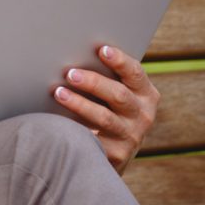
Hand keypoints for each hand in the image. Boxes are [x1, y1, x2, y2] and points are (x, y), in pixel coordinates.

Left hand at [53, 45, 159, 173]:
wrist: (115, 151)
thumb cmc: (110, 109)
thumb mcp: (116, 94)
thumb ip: (107, 77)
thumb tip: (75, 53)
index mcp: (146, 94)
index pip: (135, 73)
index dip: (120, 61)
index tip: (102, 50)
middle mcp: (143, 115)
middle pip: (118, 95)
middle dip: (93, 82)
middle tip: (70, 74)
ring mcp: (131, 136)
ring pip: (104, 117)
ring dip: (79, 104)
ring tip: (58, 93)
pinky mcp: (117, 154)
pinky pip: (93, 140)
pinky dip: (75, 128)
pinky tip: (58, 121)